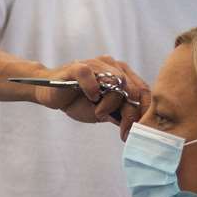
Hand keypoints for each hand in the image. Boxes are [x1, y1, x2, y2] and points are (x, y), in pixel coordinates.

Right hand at [32, 56, 148, 133]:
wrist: (52, 94)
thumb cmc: (78, 102)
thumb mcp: (103, 112)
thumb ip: (120, 114)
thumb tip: (139, 126)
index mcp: (122, 74)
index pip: (143, 91)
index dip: (145, 111)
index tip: (141, 131)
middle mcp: (112, 66)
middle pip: (132, 89)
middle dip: (129, 114)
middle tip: (122, 131)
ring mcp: (95, 64)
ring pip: (116, 82)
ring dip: (110, 104)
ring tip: (99, 113)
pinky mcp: (77, 67)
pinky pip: (89, 75)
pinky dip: (92, 89)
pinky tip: (90, 98)